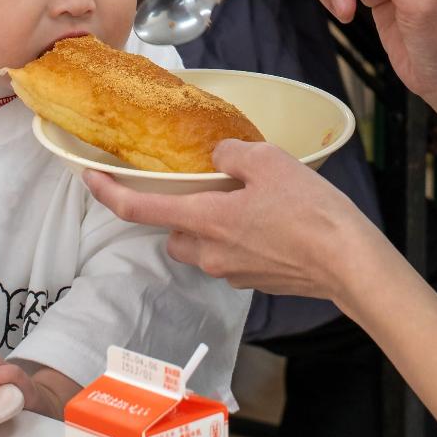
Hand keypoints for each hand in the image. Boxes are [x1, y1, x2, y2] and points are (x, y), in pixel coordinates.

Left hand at [85, 140, 383, 306]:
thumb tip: (218, 158)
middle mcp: (210, 253)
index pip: (140, 209)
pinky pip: (232, 256)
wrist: (348, 263)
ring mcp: (232, 271)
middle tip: (213, 187)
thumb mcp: (268, 161)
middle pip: (174, 232)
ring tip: (251, 202)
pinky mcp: (255, 281)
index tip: (89, 178)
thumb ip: (231, 155)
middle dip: (182, 211)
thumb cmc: (310, 212)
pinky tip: (271, 223)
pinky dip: (240, 239)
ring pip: (203, 246)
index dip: (109, 193)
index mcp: (205, 220)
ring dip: (213, 225)